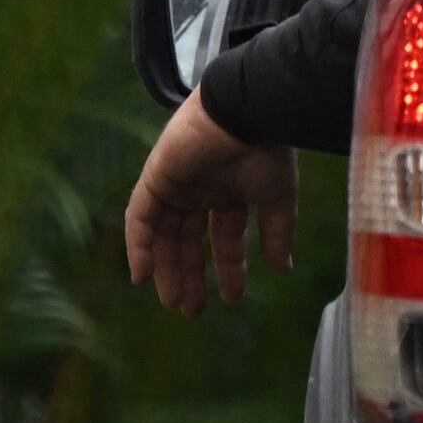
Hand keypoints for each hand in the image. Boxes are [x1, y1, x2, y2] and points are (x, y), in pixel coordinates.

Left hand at [123, 89, 299, 316]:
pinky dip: (138, 246)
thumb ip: (278, 234)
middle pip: (187, 240)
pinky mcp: (154, 179)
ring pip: (162, 234)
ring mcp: (175, 185)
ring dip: (165, 268)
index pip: (224, 236)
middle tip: (190, 310)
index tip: (232, 297)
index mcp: (230, 192)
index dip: (229, 266)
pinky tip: (143, 276)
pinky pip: (138, 218)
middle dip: (189, 274)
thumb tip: (285, 270)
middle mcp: (200, 191)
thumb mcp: (278, 197)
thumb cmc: (267, 150)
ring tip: (172, 301)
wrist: (246, 112)